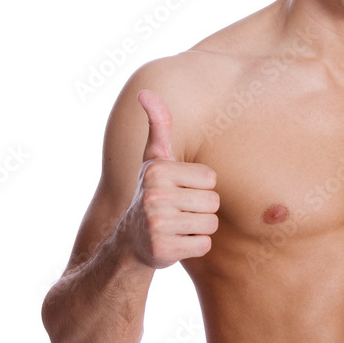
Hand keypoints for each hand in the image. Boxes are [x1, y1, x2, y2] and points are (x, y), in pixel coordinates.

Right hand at [118, 89, 218, 267]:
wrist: (131, 241)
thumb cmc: (152, 193)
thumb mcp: (154, 159)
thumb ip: (158, 125)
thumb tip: (145, 92)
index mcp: (156, 170)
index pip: (210, 179)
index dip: (200, 187)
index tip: (178, 190)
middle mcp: (153, 196)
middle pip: (213, 202)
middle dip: (201, 209)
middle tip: (177, 211)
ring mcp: (156, 225)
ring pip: (210, 224)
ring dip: (199, 228)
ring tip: (177, 226)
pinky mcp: (163, 250)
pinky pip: (204, 245)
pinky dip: (195, 246)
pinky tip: (176, 243)